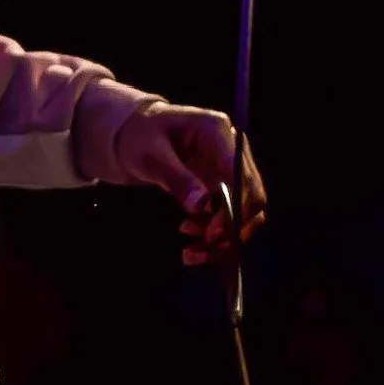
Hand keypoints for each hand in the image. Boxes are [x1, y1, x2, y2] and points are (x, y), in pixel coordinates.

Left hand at [113, 101, 266, 264]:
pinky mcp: (222, 184)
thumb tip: (201, 206)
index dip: (235, 207)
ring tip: (192, 253)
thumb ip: (177, 178)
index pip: (242, 174)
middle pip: (251, 196)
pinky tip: (193, 242)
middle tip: (202, 248)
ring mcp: (229, 168)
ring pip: (244, 211)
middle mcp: (232, 149)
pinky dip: (216, 234)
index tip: (211, 234)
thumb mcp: (151, 154)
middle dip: (230, 229)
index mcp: (218, 132)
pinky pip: (230, 214)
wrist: (132, 134)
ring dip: (224, 238)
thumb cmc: (140, 136)